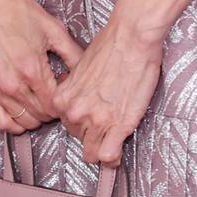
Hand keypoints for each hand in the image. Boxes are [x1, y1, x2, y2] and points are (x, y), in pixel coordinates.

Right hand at [0, 0, 83, 133]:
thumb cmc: (15, 12)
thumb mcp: (52, 29)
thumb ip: (73, 53)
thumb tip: (86, 71)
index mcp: (32, 69)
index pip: (56, 105)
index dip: (65, 101)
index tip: (64, 89)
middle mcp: (13, 84)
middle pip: (41, 115)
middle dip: (53, 110)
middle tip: (54, 94)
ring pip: (23, 121)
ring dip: (36, 117)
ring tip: (39, 101)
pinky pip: (0, 121)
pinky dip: (14, 123)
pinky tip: (21, 111)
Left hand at [51, 9, 163, 167]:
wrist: (132, 38)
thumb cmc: (111, 46)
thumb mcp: (79, 68)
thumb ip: (74, 88)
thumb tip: (77, 97)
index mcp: (63, 97)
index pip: (64, 123)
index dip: (78, 121)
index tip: (87, 122)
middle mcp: (76, 111)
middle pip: (77, 137)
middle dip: (90, 133)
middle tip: (104, 124)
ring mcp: (97, 120)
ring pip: (91, 152)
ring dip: (101, 148)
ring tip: (111, 143)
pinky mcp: (119, 125)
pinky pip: (108, 154)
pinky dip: (112, 158)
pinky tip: (116, 154)